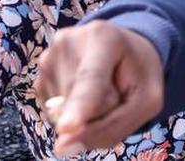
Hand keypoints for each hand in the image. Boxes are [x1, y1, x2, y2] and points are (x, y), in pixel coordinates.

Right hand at [34, 21, 164, 156]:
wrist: (124, 51)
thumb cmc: (138, 74)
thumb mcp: (146, 100)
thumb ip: (114, 126)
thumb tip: (62, 147)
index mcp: (104, 37)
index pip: (90, 79)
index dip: (79, 106)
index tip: (66, 127)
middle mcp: (67, 43)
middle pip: (79, 104)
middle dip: (101, 112)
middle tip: (117, 90)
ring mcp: (47, 59)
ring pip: (63, 113)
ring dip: (86, 114)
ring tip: (101, 88)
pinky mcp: (37, 78)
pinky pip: (54, 115)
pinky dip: (73, 114)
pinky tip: (85, 93)